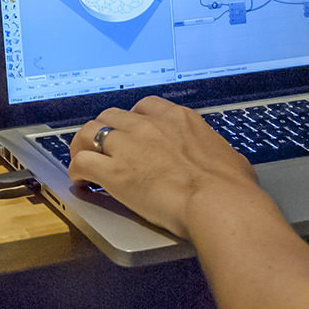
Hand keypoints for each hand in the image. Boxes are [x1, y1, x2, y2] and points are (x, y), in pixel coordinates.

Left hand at [67, 95, 268, 239]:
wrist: (219, 203)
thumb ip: (217, 153)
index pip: (144, 106)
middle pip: (112, 115)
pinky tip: (80, 181)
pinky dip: (78, 171)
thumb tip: (228, 162)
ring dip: (83, 145)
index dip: (134, 119)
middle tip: (103, 147)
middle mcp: (149, 126)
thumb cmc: (231, 187)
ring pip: (90, 132)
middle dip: (105, 130)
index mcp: (178, 118)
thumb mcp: (230, 158)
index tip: (132, 132)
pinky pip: (83, 163)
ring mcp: (128, 146)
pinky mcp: (114, 172)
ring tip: (82, 158)